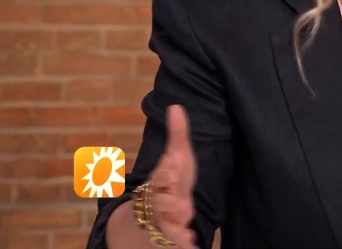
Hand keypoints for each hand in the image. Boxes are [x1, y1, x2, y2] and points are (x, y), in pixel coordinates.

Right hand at [146, 105, 197, 247]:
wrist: (150, 212)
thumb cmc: (170, 179)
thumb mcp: (176, 156)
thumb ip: (178, 135)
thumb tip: (176, 106)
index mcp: (161, 181)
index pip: (161, 178)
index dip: (166, 175)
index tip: (172, 171)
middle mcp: (159, 203)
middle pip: (163, 205)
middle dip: (170, 205)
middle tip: (182, 206)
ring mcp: (163, 221)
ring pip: (166, 227)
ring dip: (176, 229)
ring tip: (186, 234)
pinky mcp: (171, 235)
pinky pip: (175, 241)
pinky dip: (183, 243)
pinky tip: (192, 243)